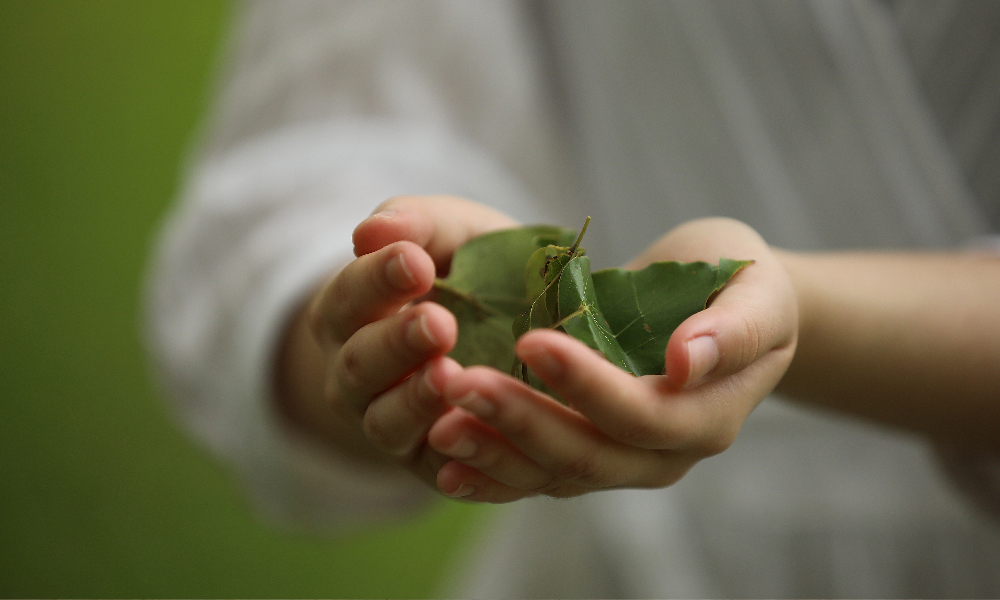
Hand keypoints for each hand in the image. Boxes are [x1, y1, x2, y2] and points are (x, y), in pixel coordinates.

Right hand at [275, 195, 516, 485]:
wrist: (511, 329)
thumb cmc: (470, 271)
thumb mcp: (451, 234)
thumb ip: (416, 224)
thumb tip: (370, 230)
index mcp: (350, 312)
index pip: (350, 296)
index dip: (377, 280)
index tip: (416, 261)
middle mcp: (356, 373)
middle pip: (361, 363)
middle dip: (397, 344)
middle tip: (438, 323)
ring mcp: (388, 423)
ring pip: (386, 421)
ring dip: (416, 402)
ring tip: (451, 377)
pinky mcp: (429, 464)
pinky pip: (432, 469)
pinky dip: (449, 460)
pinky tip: (473, 437)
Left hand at [425, 218, 797, 501]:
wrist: (719, 311)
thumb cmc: (740, 284)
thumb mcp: (757, 290)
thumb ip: (733, 329)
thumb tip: (685, 360)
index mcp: (707, 415)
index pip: (643, 415)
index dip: (588, 385)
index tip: (533, 339)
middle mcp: (663, 454)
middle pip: (588, 454)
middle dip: (521, 420)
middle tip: (458, 381)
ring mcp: (621, 462)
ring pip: (553, 474)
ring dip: (493, 451)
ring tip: (437, 426)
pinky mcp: (584, 457)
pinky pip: (534, 478)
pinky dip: (490, 474)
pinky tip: (444, 463)